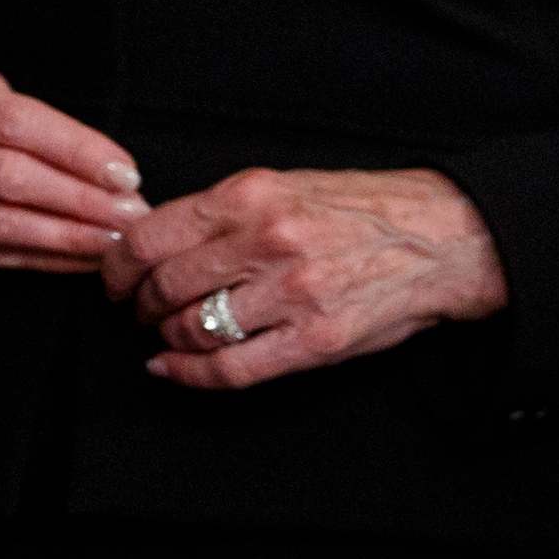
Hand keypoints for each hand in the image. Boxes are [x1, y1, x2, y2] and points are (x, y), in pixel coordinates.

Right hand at [0, 66, 145, 271]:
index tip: (123, 169)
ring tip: (116, 242)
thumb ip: (0, 104)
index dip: (74, 147)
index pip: (11, 121)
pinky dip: (37, 259)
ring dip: (67, 237)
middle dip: (81, 199)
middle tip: (133, 212)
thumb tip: (81, 147)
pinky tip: (75, 260)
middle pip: (9, 176)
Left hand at [119, 167, 504, 389]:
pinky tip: (171, 368)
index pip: (151, 237)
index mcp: (253, 196)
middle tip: (136, 310)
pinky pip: (230, 368)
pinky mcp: (315, 340)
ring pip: (191, 328)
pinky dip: (188, 373)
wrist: (445, 237)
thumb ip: (223, 212)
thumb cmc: (363, 210)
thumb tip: (155, 239)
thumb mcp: (286, 185)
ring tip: (166, 333)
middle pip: (164, 286)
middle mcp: (268, 241)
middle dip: (138, 305)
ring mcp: (293, 294)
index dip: (117, 265)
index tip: (112, 277)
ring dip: (165, 337)